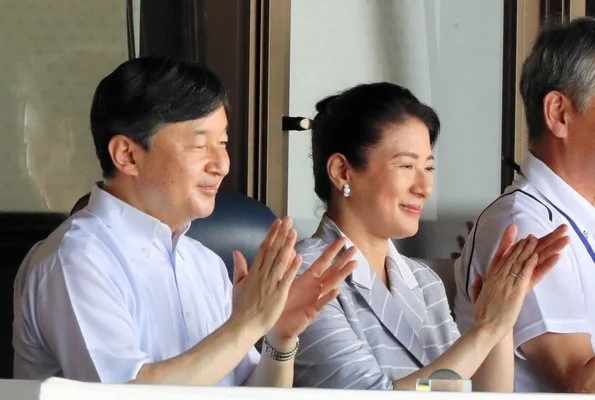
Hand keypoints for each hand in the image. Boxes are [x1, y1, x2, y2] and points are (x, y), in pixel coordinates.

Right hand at [230, 217, 300, 339]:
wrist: (243, 326)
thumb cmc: (241, 308)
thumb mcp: (238, 285)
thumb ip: (239, 267)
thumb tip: (236, 251)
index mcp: (254, 272)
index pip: (264, 248)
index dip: (272, 234)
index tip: (278, 222)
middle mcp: (262, 275)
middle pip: (273, 250)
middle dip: (281, 234)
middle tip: (288, 220)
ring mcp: (271, 284)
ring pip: (280, 261)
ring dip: (287, 245)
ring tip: (294, 232)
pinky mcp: (278, 294)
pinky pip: (287, 278)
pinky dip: (292, 267)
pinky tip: (299, 256)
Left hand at [268, 238, 357, 345]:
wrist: (278, 325)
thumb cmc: (283, 302)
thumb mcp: (286, 281)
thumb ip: (289, 266)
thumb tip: (290, 247)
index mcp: (309, 278)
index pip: (323, 261)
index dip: (332, 251)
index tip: (342, 239)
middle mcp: (316, 287)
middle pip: (332, 271)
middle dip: (343, 259)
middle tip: (355, 248)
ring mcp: (316, 299)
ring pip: (332, 284)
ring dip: (342, 274)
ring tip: (353, 264)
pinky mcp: (312, 312)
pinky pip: (321, 303)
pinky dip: (329, 297)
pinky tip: (337, 291)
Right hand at [471, 223, 568, 338]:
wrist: (485, 327)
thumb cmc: (482, 315)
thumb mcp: (476, 297)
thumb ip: (477, 285)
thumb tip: (477, 276)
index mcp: (489, 278)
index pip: (499, 257)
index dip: (506, 244)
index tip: (512, 233)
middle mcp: (496, 277)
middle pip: (510, 257)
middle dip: (520, 245)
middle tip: (529, 235)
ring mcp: (505, 283)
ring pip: (517, 262)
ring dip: (527, 250)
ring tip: (535, 240)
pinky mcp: (515, 291)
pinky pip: (523, 274)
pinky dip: (529, 264)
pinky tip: (535, 256)